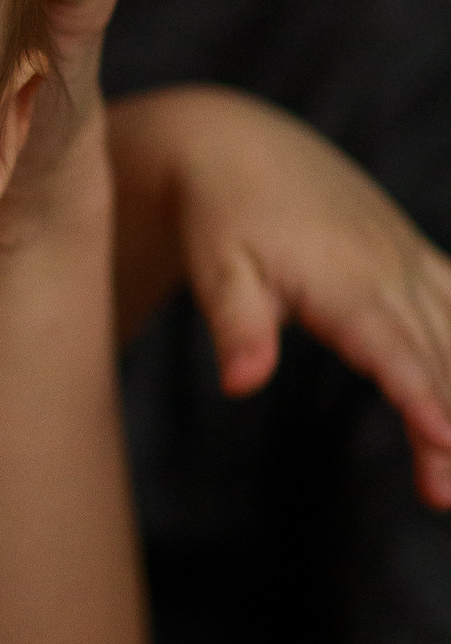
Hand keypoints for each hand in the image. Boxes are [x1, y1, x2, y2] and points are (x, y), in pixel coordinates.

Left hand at [113, 85, 450, 507]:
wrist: (240, 147)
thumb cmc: (219, 214)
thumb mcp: (215, 265)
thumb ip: (236, 324)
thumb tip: (242, 384)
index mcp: (343, 280)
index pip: (390, 348)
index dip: (420, 394)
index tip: (444, 439)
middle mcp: (391, 272)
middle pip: (435, 358)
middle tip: (446, 496)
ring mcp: (410, 265)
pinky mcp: (416, 262)